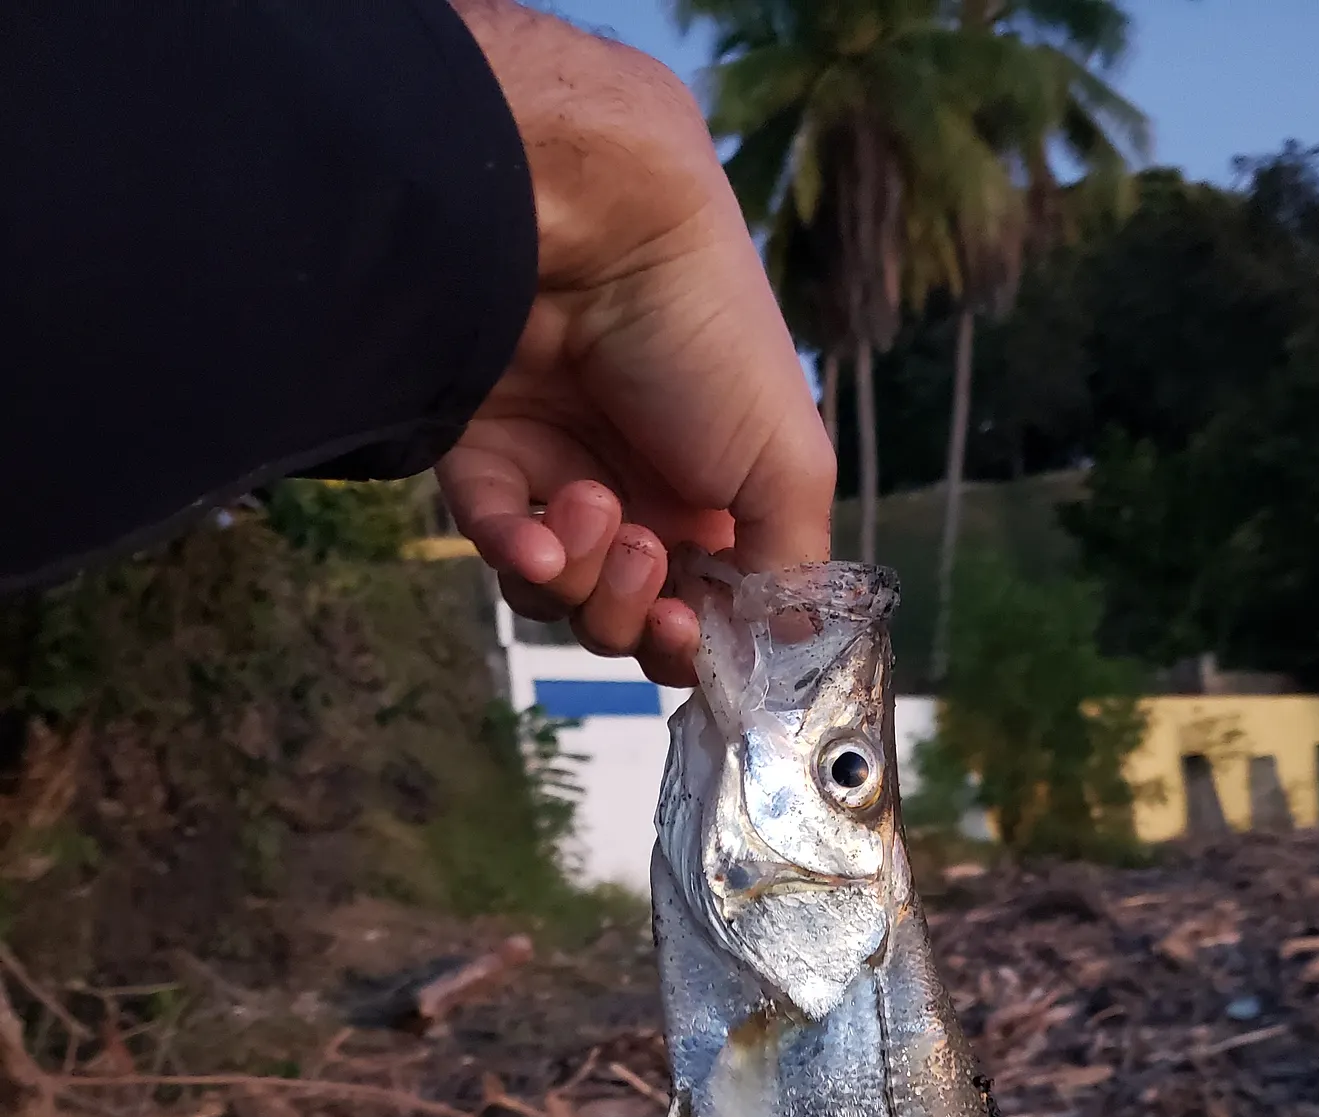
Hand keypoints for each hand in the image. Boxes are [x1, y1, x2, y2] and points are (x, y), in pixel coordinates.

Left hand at [439, 1, 834, 685]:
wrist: (595, 229)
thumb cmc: (708, 341)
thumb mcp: (789, 465)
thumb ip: (793, 568)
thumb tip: (788, 646)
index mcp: (718, 505)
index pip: (702, 615)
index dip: (691, 642)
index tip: (688, 631)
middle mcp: (641, 497)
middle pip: (625, 619)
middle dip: (629, 611)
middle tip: (639, 551)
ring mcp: (560, 480)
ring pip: (557, 596)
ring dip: (577, 574)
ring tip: (586, 500)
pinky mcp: (485, 460)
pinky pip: (493, 543)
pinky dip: (514, 554)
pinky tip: (534, 539)